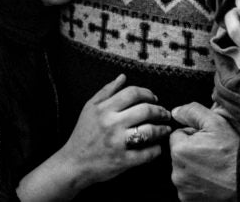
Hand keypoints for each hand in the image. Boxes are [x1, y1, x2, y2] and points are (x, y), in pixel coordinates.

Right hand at [56, 74, 171, 187]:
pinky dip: (156, 150)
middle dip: (160, 111)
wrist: (73, 163)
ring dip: (162, 129)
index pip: (132, 93)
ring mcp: (118, 143)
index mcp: (104, 109)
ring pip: (149, 131)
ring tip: (166, 129)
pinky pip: (146, 154)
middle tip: (165, 113)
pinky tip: (158, 147)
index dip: (148, 93)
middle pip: (145, 110)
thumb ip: (106, 91)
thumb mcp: (89, 108)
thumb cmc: (83, 133)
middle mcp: (112, 124)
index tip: (154, 98)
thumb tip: (123, 77)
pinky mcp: (123, 161)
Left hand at [169, 103, 237, 201]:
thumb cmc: (234, 151)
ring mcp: (183, 188)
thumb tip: (175, 112)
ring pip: (183, 169)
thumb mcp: (215, 123)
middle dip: (191, 151)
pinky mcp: (189, 200)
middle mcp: (177, 172)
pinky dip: (197, 182)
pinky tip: (211, 179)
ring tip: (213, 166)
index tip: (207, 141)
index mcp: (179, 151)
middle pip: (179, 153)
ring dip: (194, 167)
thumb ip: (192, 112)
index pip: (177, 135)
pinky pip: (188, 185)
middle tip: (212, 154)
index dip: (193, 135)